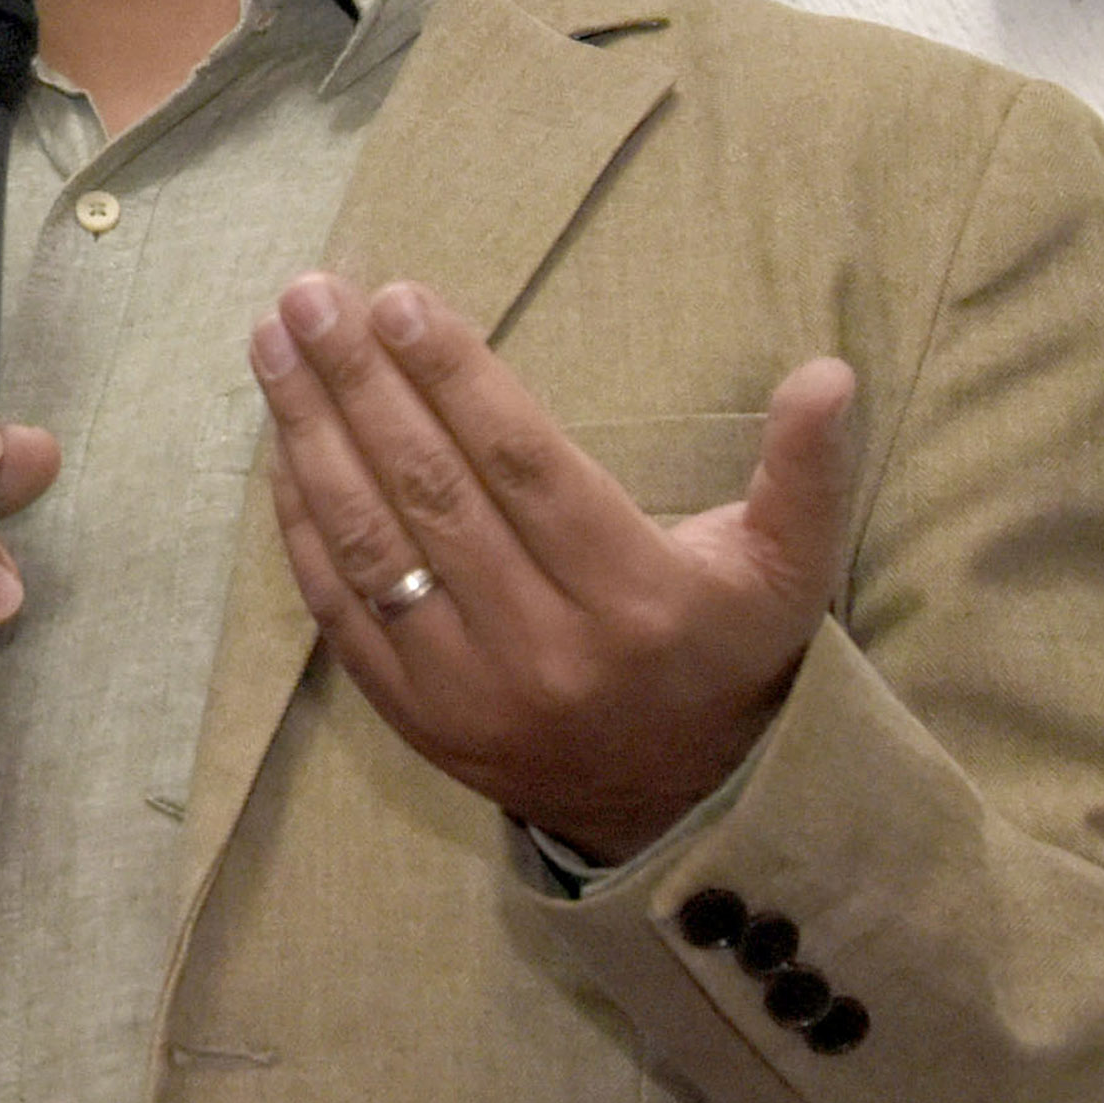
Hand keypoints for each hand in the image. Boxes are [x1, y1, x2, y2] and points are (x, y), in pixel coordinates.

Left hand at [251, 271, 853, 860]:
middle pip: (432, 492)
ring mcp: (470, 688)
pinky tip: (282, 442)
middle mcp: (547, 647)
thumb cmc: (728, 653)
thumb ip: (806, 471)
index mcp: (636, 597)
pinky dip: (302, 522)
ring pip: (373, 543)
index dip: (455, 379)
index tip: (399, 298)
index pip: (523, 466)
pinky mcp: (415, 716)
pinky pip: (339, 608)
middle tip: (311, 295)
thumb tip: (830, 373)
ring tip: (273, 343)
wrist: (681, 807)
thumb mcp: (788, 569)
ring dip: (310, 435)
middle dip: (361, 383)